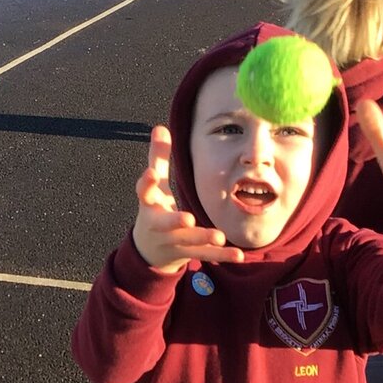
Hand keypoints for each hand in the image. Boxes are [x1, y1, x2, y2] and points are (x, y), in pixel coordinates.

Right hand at [132, 126, 245, 272]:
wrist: (150, 250)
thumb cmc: (155, 209)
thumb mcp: (155, 185)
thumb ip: (159, 158)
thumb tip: (160, 127)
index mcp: (149, 205)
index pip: (145, 193)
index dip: (146, 183)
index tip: (150, 174)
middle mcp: (159, 225)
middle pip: (165, 223)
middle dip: (175, 221)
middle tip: (188, 219)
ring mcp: (174, 241)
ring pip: (189, 241)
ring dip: (203, 238)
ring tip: (219, 237)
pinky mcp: (188, 253)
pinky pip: (206, 254)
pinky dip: (222, 256)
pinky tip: (238, 255)